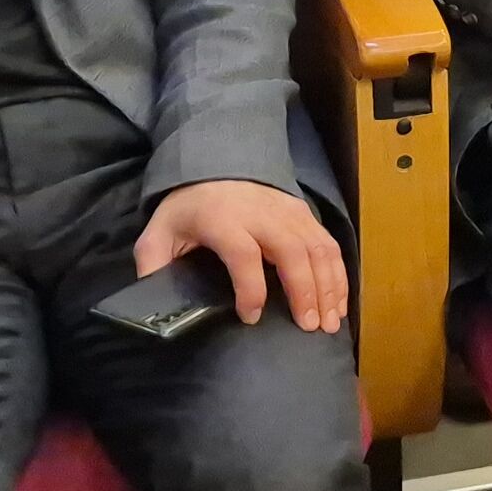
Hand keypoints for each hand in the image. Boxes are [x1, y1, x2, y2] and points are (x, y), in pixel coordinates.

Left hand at [136, 180, 346, 334]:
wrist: (214, 163)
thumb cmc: (188, 209)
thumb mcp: (158, 232)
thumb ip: (153, 264)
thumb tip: (153, 300)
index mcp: (222, 219)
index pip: (243, 253)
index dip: (250, 288)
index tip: (250, 317)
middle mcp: (261, 214)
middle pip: (291, 250)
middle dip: (303, 290)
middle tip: (308, 327)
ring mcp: (287, 211)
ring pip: (317, 248)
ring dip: (328, 286)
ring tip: (329, 323)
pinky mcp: (304, 213)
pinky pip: (329, 244)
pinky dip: (338, 275)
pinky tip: (337, 303)